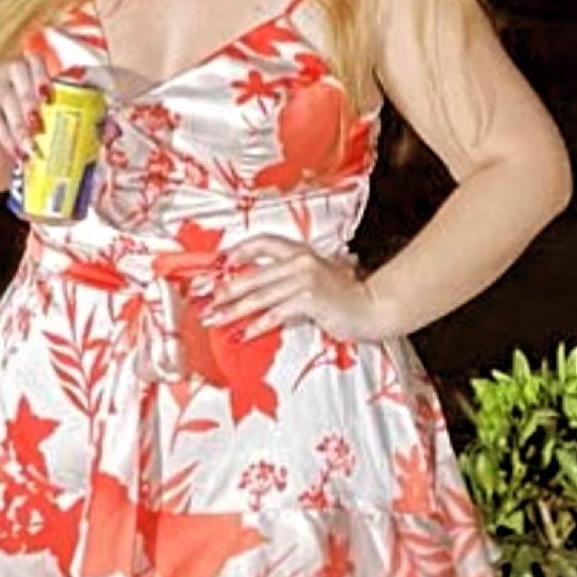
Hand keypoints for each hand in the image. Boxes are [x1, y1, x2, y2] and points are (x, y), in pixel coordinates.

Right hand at [0, 53, 52, 187]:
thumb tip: (102, 128)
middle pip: (16, 75)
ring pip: (4, 100)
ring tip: (31, 147)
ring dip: (18, 126)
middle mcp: (7, 73)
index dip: (40, 73)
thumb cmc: (32, 124)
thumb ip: (65, 112)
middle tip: (37, 122)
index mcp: (29, 69)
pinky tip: (17, 152)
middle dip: (27, 98)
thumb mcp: (46, 113)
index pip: (33, 60)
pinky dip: (6, 139)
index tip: (47, 93)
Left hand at [198, 235, 392, 341]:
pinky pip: (276, 313)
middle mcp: (300, 262)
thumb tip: (261, 291)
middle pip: (252, 274)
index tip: (217, 265)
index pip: (262, 243)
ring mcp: (305, 280)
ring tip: (214, 319)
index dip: (238, 252)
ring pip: (259, 296)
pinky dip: (258, 325)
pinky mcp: (310, 300)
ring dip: (233, 310)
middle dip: (223, 288)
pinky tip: (243, 333)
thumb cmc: (345, 298)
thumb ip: (291, 280)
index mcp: (300, 253)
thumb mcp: (316, 280)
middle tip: (203, 300)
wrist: (373, 308)